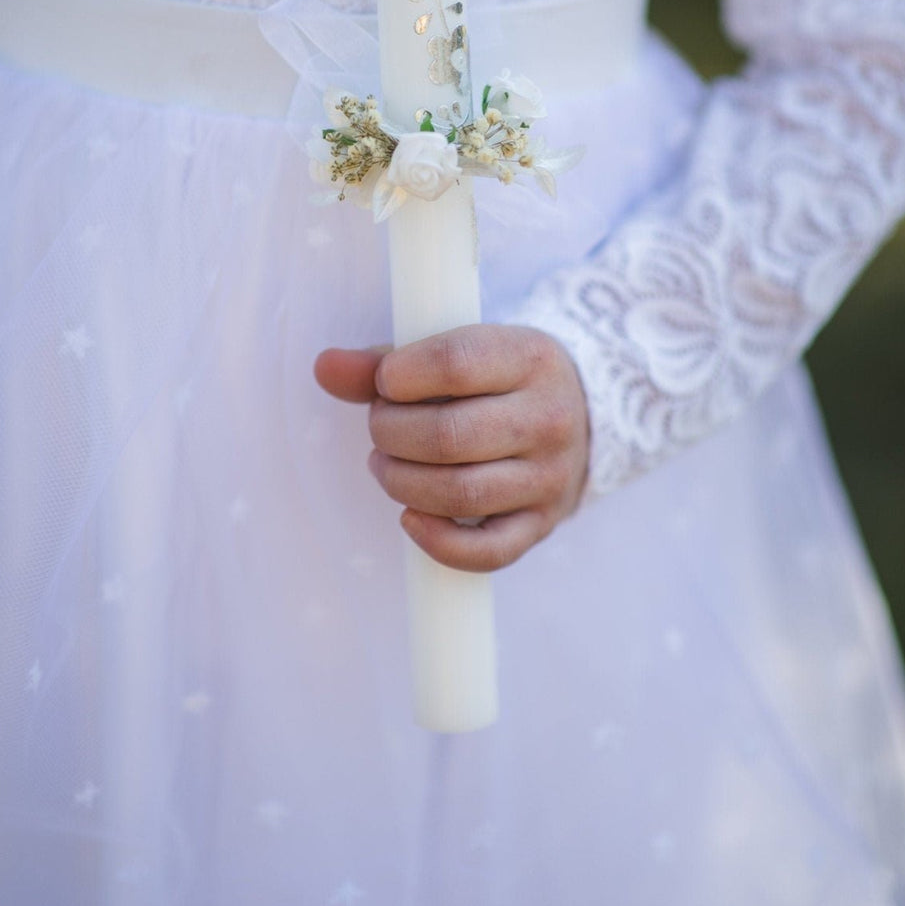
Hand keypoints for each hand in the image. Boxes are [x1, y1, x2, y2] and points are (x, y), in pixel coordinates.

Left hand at [314, 325, 589, 571]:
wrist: (579, 415)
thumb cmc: (497, 380)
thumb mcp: (459, 352)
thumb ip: (386, 361)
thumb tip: (325, 367)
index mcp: (530, 358)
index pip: (455, 364)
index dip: (400, 376)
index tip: (387, 382)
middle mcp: (548, 418)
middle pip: (449, 436)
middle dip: (391, 433)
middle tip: (380, 427)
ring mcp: (549, 476)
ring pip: (461, 493)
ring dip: (401, 482)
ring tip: (386, 465)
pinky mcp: (541, 524)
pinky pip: (487, 552)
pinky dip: (438, 542)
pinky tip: (410, 518)